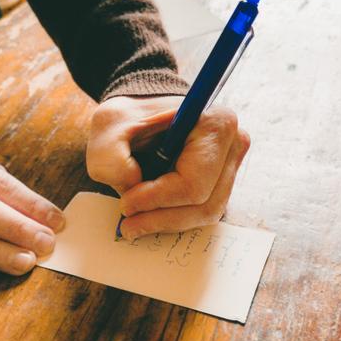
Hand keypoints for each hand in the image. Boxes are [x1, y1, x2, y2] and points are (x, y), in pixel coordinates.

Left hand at [87, 96, 249, 239]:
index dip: (157, 200)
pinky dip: (174, 219)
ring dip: (167, 223)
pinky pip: (203, 212)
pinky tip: (149, 215)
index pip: (193, 182)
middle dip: (162, 218)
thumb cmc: (127, 119)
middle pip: (205, 203)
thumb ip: (111, 156)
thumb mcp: (108, 128)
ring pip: (206, 213)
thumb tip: (131, 184)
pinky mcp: (222, 183)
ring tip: (134, 223)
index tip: (126, 203)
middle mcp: (232, 146)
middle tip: (128, 223)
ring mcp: (231, 167)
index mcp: (215, 124)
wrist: (139, 117)